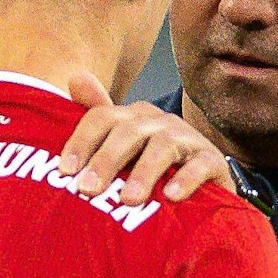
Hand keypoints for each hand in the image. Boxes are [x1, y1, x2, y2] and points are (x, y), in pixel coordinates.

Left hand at [61, 73, 236, 205]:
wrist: (204, 187)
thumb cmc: (154, 168)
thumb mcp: (123, 147)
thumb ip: (97, 119)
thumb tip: (75, 78)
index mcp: (133, 117)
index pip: (102, 118)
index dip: (81, 142)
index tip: (65, 171)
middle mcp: (159, 122)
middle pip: (128, 132)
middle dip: (105, 160)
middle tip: (88, 189)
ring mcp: (188, 139)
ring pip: (163, 146)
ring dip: (143, 173)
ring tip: (128, 199)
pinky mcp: (212, 161)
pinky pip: (200, 165)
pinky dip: (185, 179)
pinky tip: (171, 197)